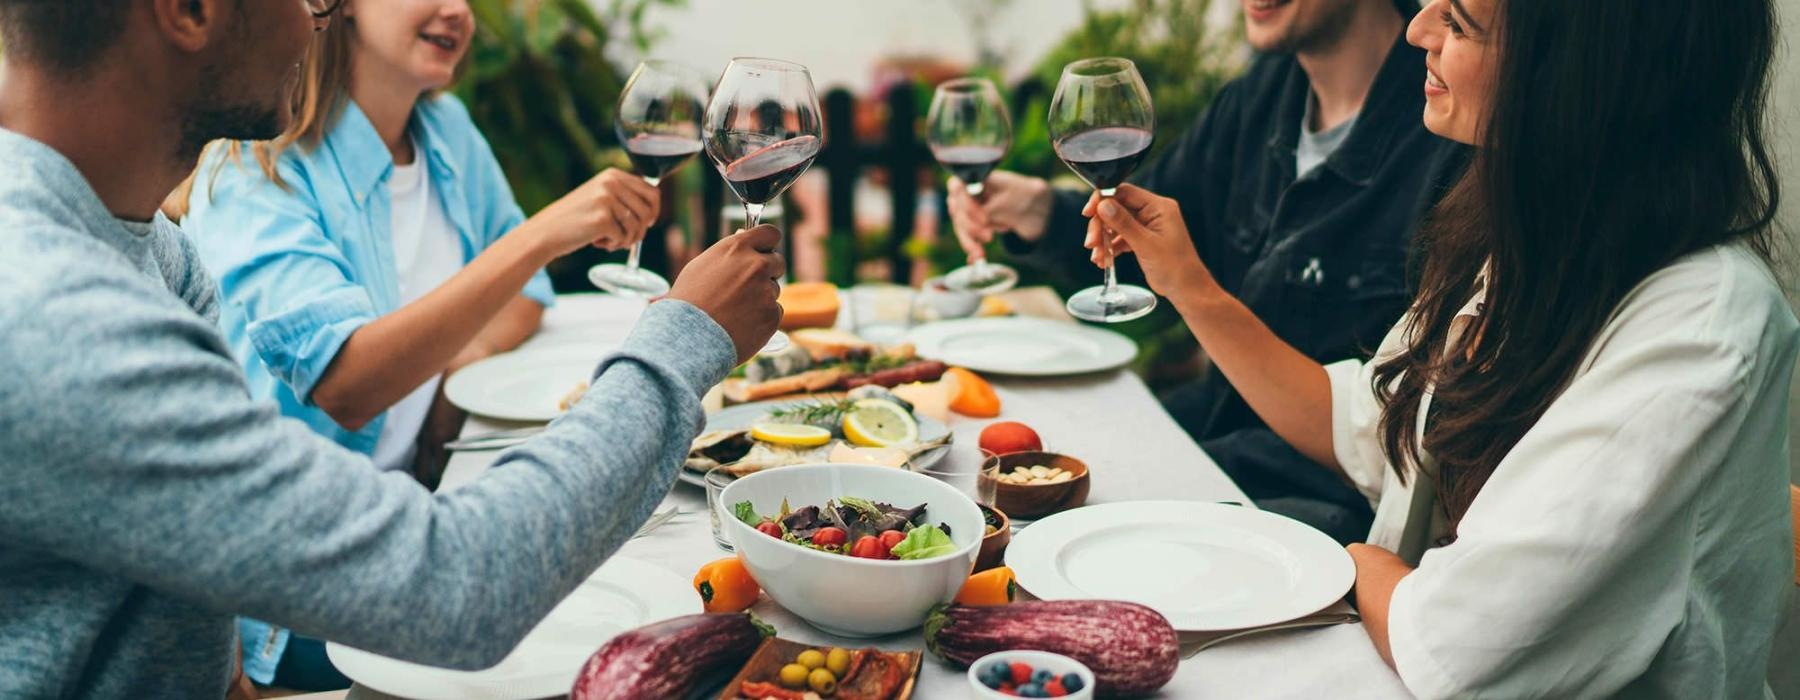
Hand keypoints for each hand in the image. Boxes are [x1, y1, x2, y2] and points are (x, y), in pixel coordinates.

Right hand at [521, 169, 659, 256]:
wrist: (546, 231)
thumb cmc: (575, 219)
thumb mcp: (599, 197)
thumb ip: (623, 196)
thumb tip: (653, 209)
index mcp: (612, 175)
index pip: (652, 191)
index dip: (654, 211)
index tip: (647, 224)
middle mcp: (611, 183)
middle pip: (648, 211)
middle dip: (641, 230)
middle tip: (625, 238)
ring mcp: (606, 200)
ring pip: (637, 227)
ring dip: (626, 240)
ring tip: (609, 241)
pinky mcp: (602, 219)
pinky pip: (623, 238)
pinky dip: (614, 245)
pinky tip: (598, 243)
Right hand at [666, 225, 785, 363]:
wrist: (689, 337)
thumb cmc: (688, 301)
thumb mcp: (702, 266)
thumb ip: (729, 251)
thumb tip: (743, 236)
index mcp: (738, 248)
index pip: (770, 233)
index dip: (768, 244)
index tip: (764, 251)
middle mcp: (756, 266)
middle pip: (778, 262)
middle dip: (768, 271)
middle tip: (747, 286)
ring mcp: (767, 291)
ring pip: (774, 290)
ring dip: (762, 297)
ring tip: (734, 310)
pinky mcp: (772, 315)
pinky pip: (774, 312)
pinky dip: (762, 318)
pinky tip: (741, 324)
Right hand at [945, 170, 1053, 259]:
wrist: (1029, 205)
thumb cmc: (1021, 193)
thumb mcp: (1012, 196)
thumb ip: (994, 205)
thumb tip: (984, 214)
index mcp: (976, 177)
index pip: (958, 188)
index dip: (968, 206)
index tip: (985, 219)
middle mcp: (966, 192)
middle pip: (956, 209)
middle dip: (970, 227)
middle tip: (989, 238)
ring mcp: (966, 208)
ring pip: (959, 225)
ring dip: (968, 242)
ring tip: (980, 254)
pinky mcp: (970, 223)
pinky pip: (965, 236)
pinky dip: (971, 247)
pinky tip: (974, 259)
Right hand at [1085, 184, 1218, 301]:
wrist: (1185, 289)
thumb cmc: (1175, 267)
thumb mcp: (1146, 244)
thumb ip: (1123, 223)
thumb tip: (1103, 205)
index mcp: (1158, 207)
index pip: (1124, 192)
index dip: (1103, 199)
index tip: (1088, 213)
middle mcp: (1152, 212)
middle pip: (1116, 208)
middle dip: (1101, 225)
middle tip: (1091, 243)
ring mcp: (1146, 225)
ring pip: (1115, 224)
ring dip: (1103, 239)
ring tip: (1097, 256)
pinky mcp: (1141, 239)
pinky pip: (1119, 237)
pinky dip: (1110, 248)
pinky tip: (1103, 260)